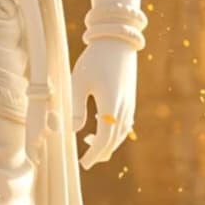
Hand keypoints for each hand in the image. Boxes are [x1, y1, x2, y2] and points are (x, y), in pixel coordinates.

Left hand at [71, 39, 136, 170]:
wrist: (117, 41)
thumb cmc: (94, 60)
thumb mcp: (79, 82)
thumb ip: (76, 108)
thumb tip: (74, 131)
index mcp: (110, 105)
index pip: (104, 139)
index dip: (94, 154)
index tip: (84, 164)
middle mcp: (123, 108)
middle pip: (114, 140)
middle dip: (101, 153)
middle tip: (86, 162)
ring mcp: (129, 103)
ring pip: (121, 133)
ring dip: (108, 143)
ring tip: (91, 145)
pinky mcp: (130, 98)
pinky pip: (124, 123)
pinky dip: (115, 132)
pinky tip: (102, 128)